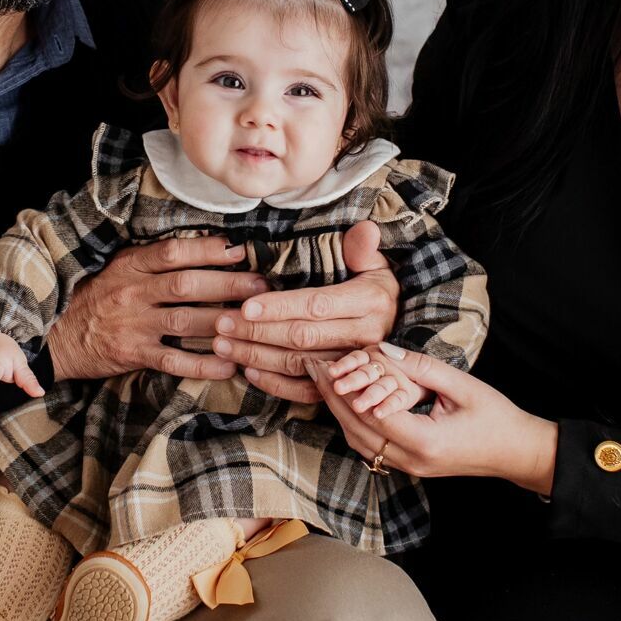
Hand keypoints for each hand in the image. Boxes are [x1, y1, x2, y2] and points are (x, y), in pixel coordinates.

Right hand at [42, 236, 267, 381]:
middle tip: (262, 287)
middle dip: (229, 284)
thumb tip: (200, 248)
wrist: (55, 337)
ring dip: (224, 321)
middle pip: (188, 284)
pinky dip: (203, 364)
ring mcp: (134, 324)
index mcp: (130, 266)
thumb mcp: (116, 269)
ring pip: (186, 320)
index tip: (239, 251)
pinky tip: (229, 365)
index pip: (174, 252)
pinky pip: (174, 359)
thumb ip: (151, 262)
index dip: (208, 250)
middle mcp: (133, 292)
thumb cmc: (94, 299)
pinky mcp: (134, 354)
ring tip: (254, 323)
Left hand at [213, 221, 399, 404]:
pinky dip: (276, 384)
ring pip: (299, 364)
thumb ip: (363, 248)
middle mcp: (363, 336)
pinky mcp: (344, 383)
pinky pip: (307, 391)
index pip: (317, 305)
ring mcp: (353, 364)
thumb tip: (364, 229)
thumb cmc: (375, 287)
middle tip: (221, 324)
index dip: (280, 307)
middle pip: (302, 337)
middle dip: (257, 332)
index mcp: (368, 301)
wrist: (398, 326)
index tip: (245, 306)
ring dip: (258, 356)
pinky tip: (248, 371)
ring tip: (223, 345)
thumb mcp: (375, 263)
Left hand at [315, 342, 558, 493]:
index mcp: (425, 441)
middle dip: (332, 398)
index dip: (343, 389)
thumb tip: (385, 350)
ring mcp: (410, 468)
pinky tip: (345, 403)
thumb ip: (423, 368)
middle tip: (313, 368)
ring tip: (323, 382)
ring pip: (360, 442)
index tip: (326, 364)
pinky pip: (372, 447)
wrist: (517, 453)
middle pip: (357, 430)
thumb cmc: (497, 418)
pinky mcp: (411, 466)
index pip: (370, 414)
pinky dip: (354, 424)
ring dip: (339, 411)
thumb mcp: (463, 386)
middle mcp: (412, 460)